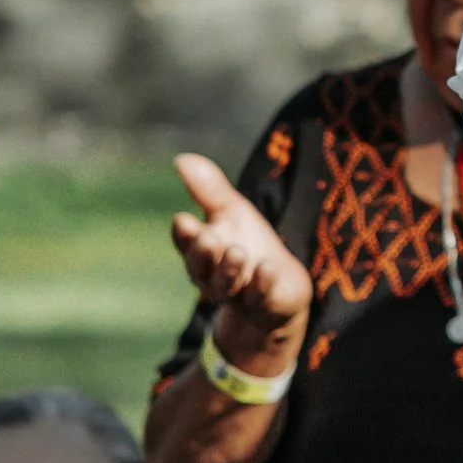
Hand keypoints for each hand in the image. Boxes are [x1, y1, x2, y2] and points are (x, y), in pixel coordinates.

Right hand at [169, 155, 312, 366]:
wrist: (281, 289)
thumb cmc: (249, 244)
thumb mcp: (232, 212)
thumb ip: (209, 190)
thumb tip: (181, 159)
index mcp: (202, 251)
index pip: (186, 244)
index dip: (184, 235)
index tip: (182, 220)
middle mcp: (213, 275)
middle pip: (200, 268)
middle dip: (202, 254)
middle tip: (207, 238)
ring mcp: (238, 293)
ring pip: (227, 285)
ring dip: (230, 270)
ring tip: (237, 251)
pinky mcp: (265, 303)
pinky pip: (261, 296)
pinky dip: (263, 282)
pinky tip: (267, 267)